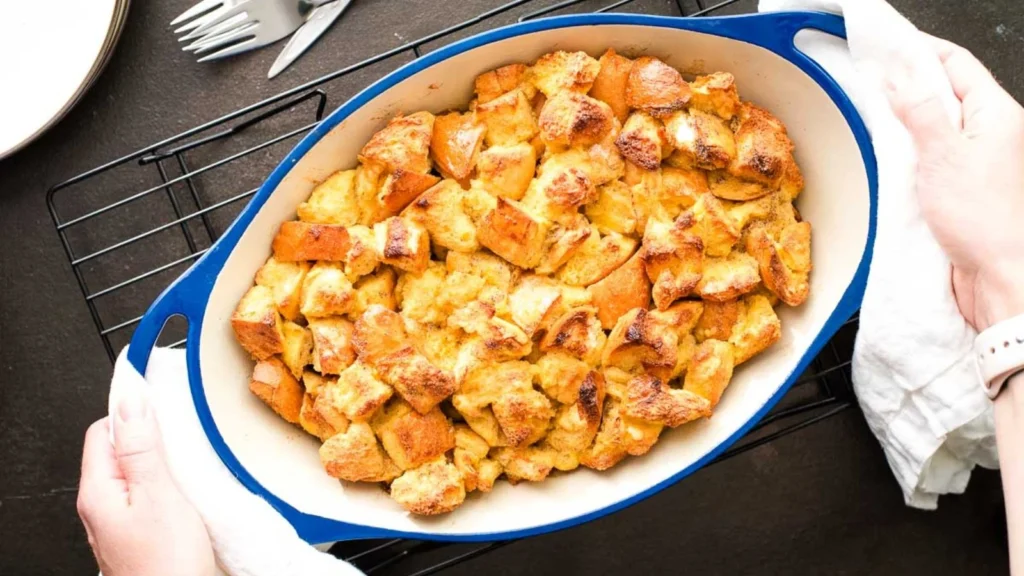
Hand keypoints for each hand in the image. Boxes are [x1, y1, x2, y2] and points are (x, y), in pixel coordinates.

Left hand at [78, 390, 215, 575]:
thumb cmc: (166, 565)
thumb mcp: (158, 494)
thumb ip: (141, 447)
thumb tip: (129, 401)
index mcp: (97, 492)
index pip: (103, 431)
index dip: (132, 414)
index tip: (162, 404)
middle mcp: (101, 507)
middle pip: (118, 452)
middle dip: (149, 438)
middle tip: (180, 437)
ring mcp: (118, 523)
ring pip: (133, 475)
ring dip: (160, 464)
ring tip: (186, 463)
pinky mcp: (138, 535)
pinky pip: (145, 497)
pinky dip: (165, 487)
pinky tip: (185, 492)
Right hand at [883, 34, 1023, 331]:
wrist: (996, 273)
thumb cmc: (984, 220)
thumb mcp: (945, 154)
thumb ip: (922, 111)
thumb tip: (899, 76)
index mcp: (996, 114)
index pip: (956, 64)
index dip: (920, 49)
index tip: (888, 44)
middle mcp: (989, 132)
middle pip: (944, 90)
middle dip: (907, 80)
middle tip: (871, 74)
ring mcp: (974, 158)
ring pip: (934, 122)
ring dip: (905, 116)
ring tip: (874, 110)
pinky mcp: (956, 185)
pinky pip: (928, 153)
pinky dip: (906, 147)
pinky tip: (888, 150)